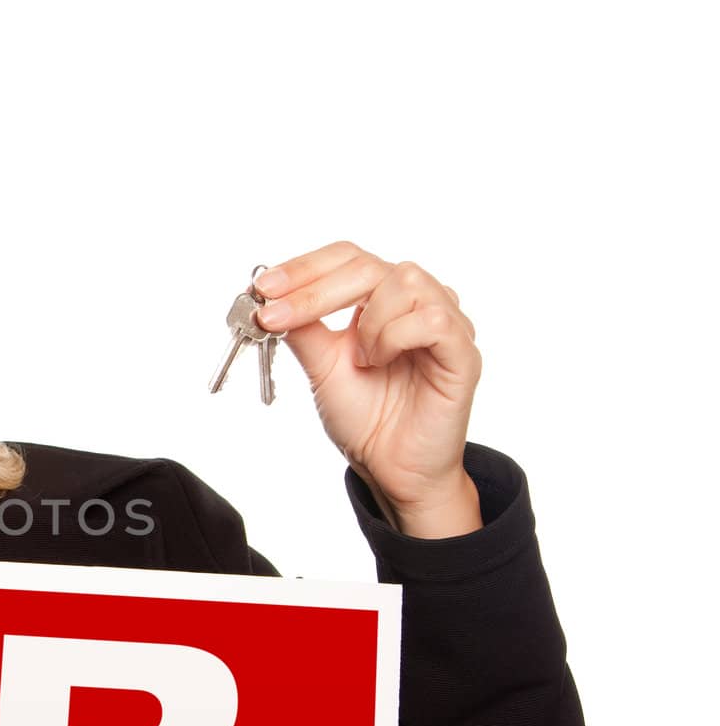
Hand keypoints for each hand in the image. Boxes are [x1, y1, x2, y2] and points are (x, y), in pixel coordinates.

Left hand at [251, 241, 482, 538]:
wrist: (390, 467)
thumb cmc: (365, 416)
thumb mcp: (320, 367)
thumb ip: (303, 329)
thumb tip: (269, 296)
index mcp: (381, 299)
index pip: (346, 259)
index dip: (304, 267)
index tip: (262, 286)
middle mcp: (415, 301)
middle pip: (368, 264)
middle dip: (314, 289)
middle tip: (276, 315)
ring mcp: (444, 322)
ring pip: (404, 282)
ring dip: (367, 322)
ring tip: (361, 360)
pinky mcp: (462, 352)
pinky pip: (433, 320)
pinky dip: (395, 337)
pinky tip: (381, 362)